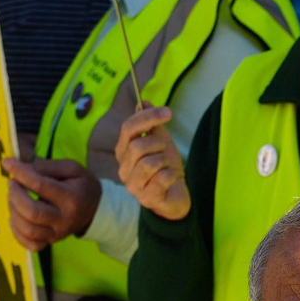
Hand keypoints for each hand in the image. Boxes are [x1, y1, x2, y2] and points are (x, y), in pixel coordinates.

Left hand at [2, 157, 102, 249]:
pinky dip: (17, 231)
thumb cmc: (80, 185)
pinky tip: (17, 216)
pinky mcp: (50, 242)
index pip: (40, 185)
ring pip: (27, 229)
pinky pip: (29, 244)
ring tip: (14, 198)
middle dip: (15, 195)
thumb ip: (45, 166)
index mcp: (71, 198)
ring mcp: (57, 234)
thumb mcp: (71, 168)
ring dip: (14, 211)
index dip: (20, 172)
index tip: (8, 162)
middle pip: (31, 212)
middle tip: (13, 183)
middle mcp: (64, 219)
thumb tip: (18, 167)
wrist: (95, 210)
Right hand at [116, 106, 190, 220]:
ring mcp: (133, 185)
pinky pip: (161, 178)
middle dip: (158, 143)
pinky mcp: (146, 198)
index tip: (168, 112)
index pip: (128, 129)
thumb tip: (142, 102)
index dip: (147, 117)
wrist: (176, 195)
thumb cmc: (165, 168)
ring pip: (148, 163)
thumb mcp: (161, 142)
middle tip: (167, 149)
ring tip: (168, 166)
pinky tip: (172, 179)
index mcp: (123, 151)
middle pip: (137, 146)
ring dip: (165, 161)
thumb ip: (152, 124)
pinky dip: (172, 175)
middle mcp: (123, 168)